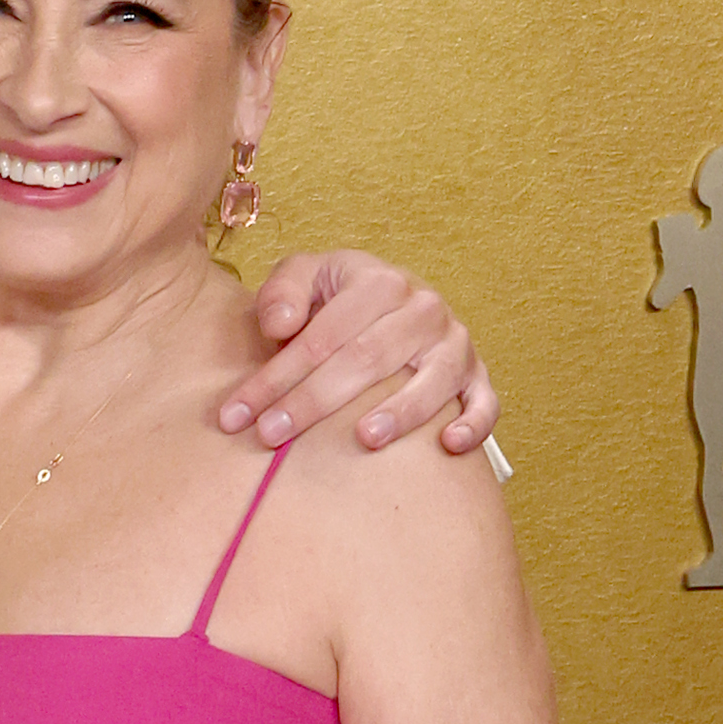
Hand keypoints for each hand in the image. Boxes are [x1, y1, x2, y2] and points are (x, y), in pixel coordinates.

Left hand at [224, 255, 499, 463]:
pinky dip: (473, 424)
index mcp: (379, 282)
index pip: (321, 337)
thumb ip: (283, 292)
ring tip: (365, 439)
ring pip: (430, 381)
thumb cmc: (337, 300)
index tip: (238, 415)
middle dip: (313, 401)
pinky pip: (484, 403)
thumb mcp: (304, 278)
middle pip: (366, 359)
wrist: (390, 303)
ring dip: (401, 412)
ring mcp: (454, 345)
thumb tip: (280, 325)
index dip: (274, 377)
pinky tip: (448, 446)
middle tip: (271, 436)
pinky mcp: (476, 377)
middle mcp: (423, 309)